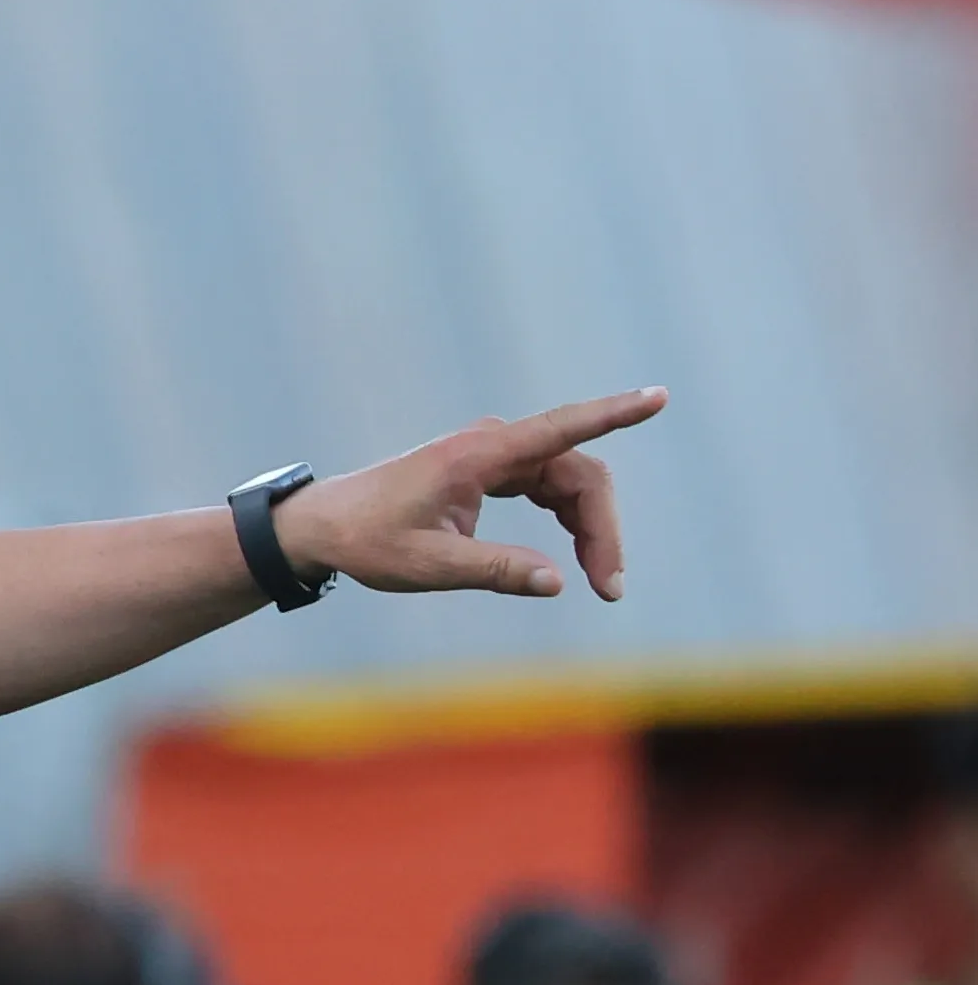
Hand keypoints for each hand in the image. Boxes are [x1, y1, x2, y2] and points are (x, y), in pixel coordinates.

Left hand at [277, 388, 668, 601]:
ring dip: (590, 530)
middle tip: (610, 587)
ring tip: (600, 582)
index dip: (614, 411)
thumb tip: (557, 581)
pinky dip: (568, 522)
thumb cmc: (368, 541)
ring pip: (568, 484)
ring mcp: (494, 456)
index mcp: (478, 455)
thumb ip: (494, 571)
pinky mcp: (491, 472)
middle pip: (578, 475)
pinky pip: (548, 489)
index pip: (562, 427)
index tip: (659, 397)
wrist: (324, 527)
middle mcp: (493, 445)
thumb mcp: (429, 567)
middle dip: (602, 528)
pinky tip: (579, 556)